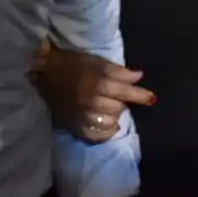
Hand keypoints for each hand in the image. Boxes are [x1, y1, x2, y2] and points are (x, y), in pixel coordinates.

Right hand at [35, 45, 152, 141]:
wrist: (44, 73)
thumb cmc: (72, 63)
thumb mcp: (95, 60)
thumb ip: (118, 71)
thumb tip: (139, 77)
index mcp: (95, 82)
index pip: (124, 91)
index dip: (140, 95)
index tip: (152, 99)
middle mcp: (90, 101)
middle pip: (119, 107)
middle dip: (122, 101)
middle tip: (116, 96)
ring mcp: (82, 116)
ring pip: (110, 122)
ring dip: (114, 115)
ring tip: (109, 108)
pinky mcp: (75, 127)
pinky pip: (97, 136)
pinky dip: (105, 131)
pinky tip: (106, 123)